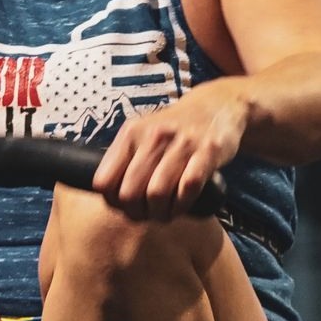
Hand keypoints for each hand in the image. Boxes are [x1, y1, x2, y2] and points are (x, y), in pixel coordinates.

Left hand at [91, 83, 248, 221]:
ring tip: (164, 213)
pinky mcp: (208, 151)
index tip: (123, 206)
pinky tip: (181, 205)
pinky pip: (188, 188)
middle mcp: (153, 136)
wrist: (216, 106)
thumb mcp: (141, 133)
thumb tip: (107, 194)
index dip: (112, 201)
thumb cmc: (174, 128)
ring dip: (160, 213)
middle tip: (146, 214)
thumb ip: (123, 159)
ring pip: (157, 194)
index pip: (104, 181)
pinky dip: (182, 204)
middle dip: (137, 212)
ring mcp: (181, 143)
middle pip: (129, 193)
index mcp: (130, 134)